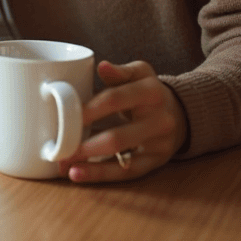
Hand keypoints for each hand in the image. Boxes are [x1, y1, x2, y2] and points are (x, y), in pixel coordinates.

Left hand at [59, 60, 187, 181]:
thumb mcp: (140, 73)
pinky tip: (78, 174)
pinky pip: (126, 173)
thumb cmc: (148, 91)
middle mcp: (159, 121)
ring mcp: (159, 145)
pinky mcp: (156, 162)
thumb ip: (119, 71)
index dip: (88, 110)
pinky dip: (101, 175)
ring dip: (90, 166)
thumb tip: (102, 66)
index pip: (114, 100)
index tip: (64, 117)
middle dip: (85, 145)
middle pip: (117, 137)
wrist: (180, 113)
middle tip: (59, 148)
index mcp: (151, 92)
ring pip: (121, 159)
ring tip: (64, 166)